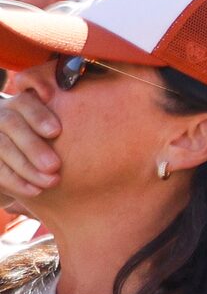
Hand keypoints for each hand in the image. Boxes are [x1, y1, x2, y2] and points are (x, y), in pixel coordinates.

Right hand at [0, 90, 63, 205]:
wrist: (21, 162)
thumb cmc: (53, 142)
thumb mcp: (61, 130)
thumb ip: (71, 122)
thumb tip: (108, 116)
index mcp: (21, 104)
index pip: (25, 102)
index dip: (39, 115)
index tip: (56, 132)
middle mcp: (2, 116)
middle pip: (11, 124)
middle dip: (33, 146)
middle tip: (55, 166)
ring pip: (2, 146)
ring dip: (26, 167)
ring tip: (52, 182)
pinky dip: (15, 181)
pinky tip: (36, 191)